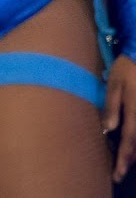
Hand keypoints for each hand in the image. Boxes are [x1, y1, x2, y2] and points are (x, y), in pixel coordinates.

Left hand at [105, 53, 135, 182]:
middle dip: (129, 160)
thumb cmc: (126, 69)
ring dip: (135, 152)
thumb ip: (112, 106)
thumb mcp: (115, 84)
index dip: (123, 157)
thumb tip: (109, 129)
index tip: (117, 172)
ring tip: (125, 163)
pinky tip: (133, 147)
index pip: (129, 139)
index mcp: (135, 109)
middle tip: (118, 173)